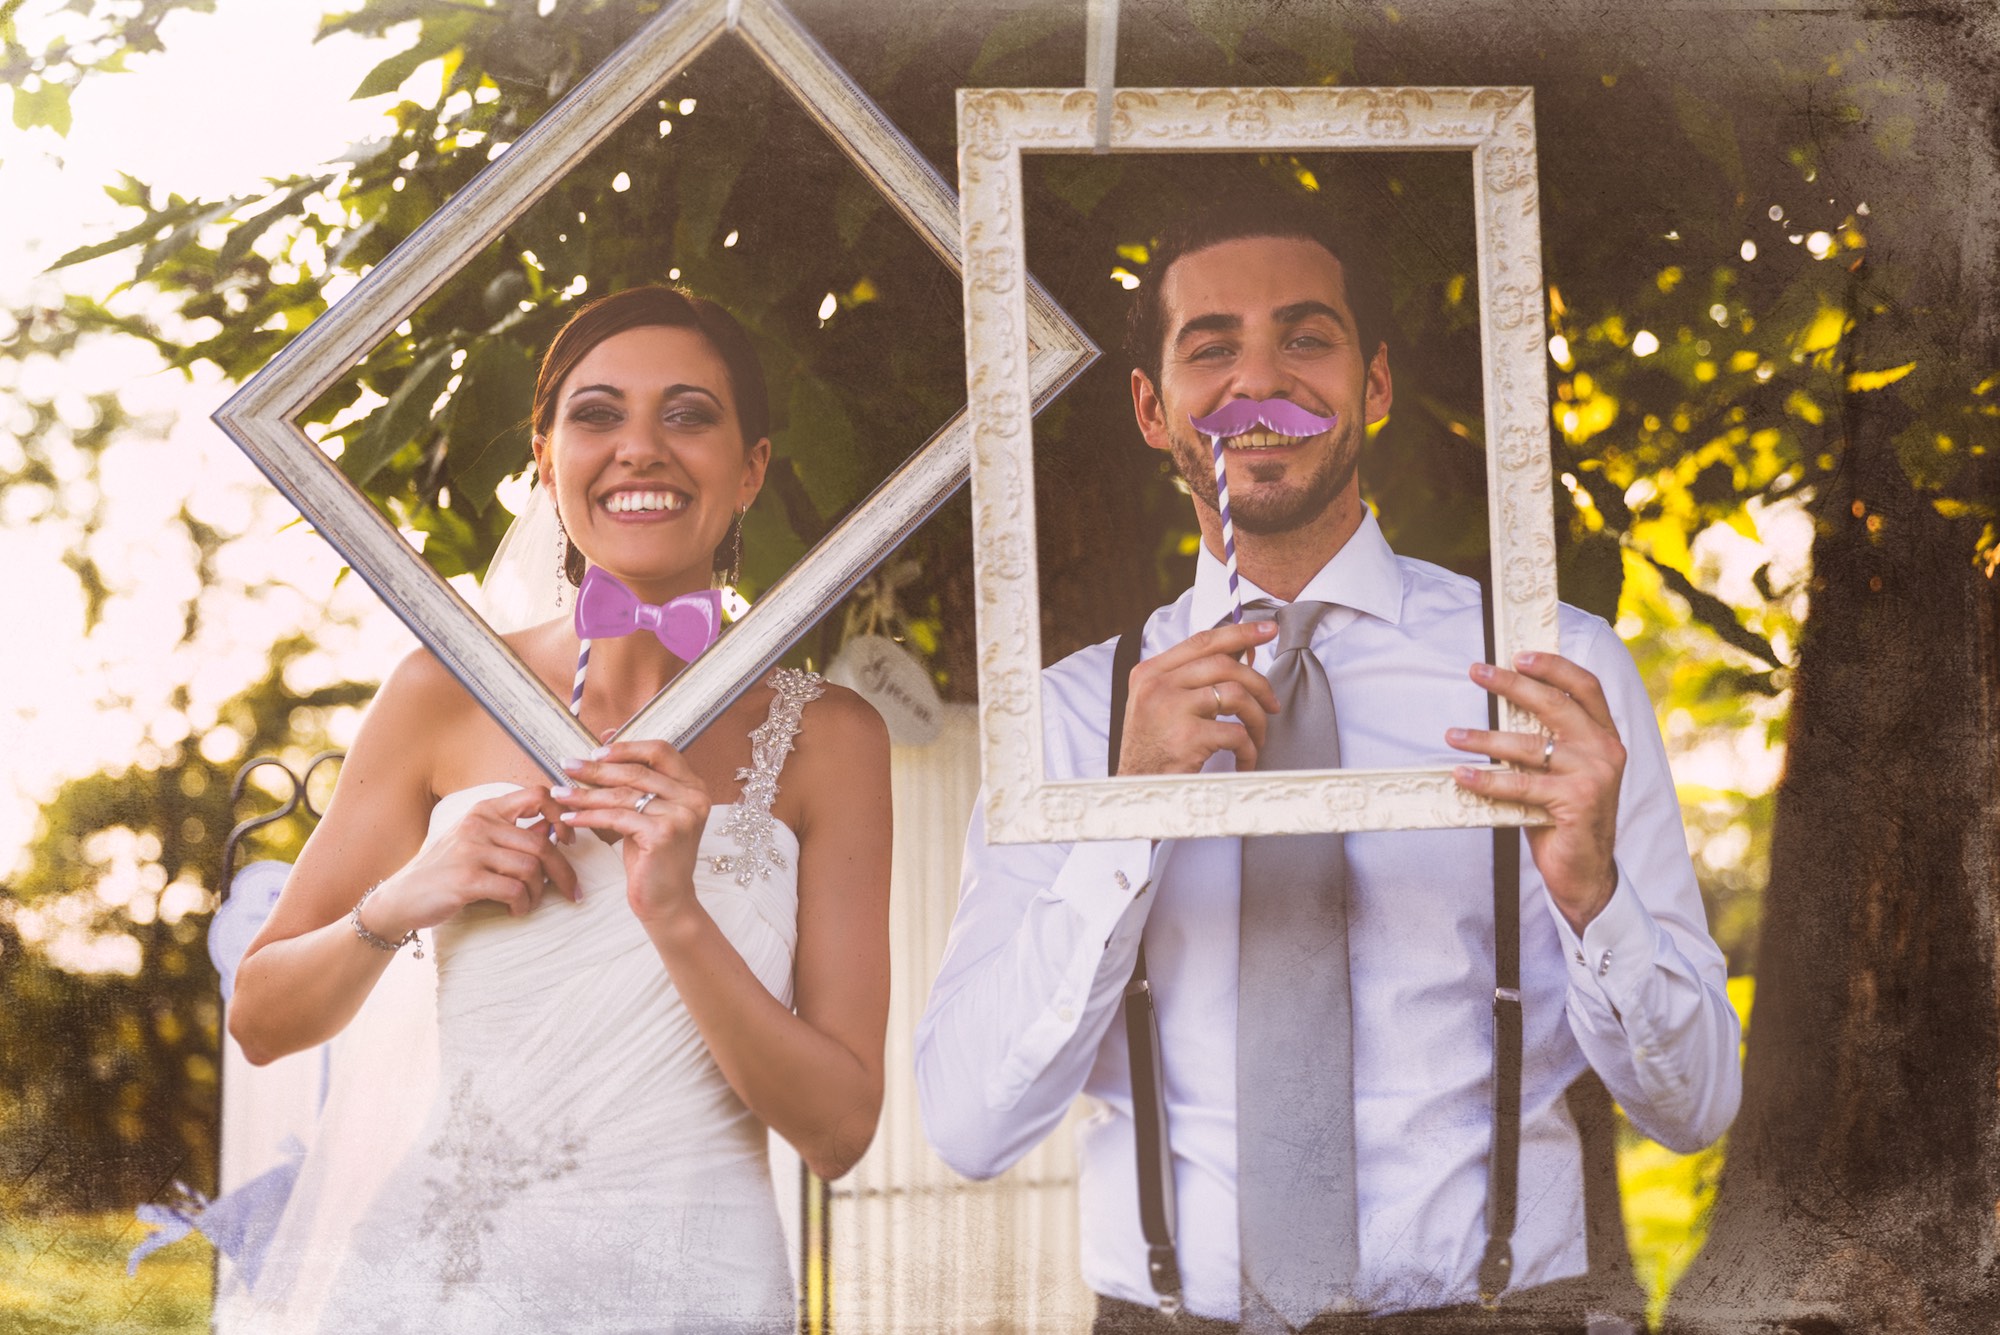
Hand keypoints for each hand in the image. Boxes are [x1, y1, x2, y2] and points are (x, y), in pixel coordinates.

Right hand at [364, 786, 577, 936]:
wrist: (400, 898)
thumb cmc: (445, 871)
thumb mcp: (478, 844)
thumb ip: (513, 835)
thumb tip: (554, 829)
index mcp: (484, 810)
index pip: (537, 796)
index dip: (562, 815)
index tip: (569, 840)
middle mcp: (478, 824)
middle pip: (542, 843)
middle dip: (563, 872)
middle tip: (572, 892)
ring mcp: (471, 850)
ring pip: (531, 868)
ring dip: (539, 892)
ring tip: (529, 903)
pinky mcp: (466, 879)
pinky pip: (514, 890)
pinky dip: (522, 904)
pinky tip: (516, 910)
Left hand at [551, 740, 712, 925]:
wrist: (667, 901)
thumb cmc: (654, 857)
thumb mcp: (649, 814)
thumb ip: (637, 785)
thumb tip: (604, 746)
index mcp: (694, 787)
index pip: (660, 751)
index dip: (627, 747)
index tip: (596, 750)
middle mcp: (693, 798)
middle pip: (637, 771)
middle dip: (596, 768)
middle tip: (567, 765)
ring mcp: (681, 816)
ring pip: (623, 794)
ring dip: (586, 793)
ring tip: (560, 792)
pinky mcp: (663, 834)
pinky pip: (616, 817)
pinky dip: (589, 816)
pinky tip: (569, 816)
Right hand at [1116, 620, 1281, 775]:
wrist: (1137, 792)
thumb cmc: (1154, 749)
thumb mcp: (1164, 704)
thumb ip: (1196, 677)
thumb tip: (1244, 650)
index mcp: (1150, 672)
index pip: (1202, 641)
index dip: (1240, 633)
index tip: (1267, 630)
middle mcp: (1157, 686)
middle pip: (1224, 664)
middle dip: (1259, 683)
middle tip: (1272, 704)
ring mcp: (1171, 710)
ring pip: (1236, 694)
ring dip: (1257, 717)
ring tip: (1258, 737)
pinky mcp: (1187, 738)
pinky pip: (1236, 733)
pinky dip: (1249, 749)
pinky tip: (1245, 761)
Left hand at [1446, 651, 1626, 931]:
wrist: (1585, 872)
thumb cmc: (1564, 816)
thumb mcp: (1561, 772)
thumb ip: (1545, 741)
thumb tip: (1500, 707)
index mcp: (1606, 736)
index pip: (1586, 686)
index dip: (1554, 666)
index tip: (1518, 655)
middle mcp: (1606, 750)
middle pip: (1555, 705)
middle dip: (1511, 685)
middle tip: (1476, 672)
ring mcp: (1594, 776)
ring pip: (1530, 746)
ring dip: (1484, 737)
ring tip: (1452, 734)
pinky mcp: (1576, 803)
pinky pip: (1520, 785)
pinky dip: (1487, 779)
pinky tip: (1462, 774)